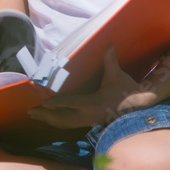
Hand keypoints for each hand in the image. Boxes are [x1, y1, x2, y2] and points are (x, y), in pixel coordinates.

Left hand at [28, 46, 153, 128]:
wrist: (139, 106)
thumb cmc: (126, 89)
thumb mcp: (117, 75)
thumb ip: (109, 61)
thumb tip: (108, 45)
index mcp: (95, 103)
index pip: (72, 103)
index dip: (57, 103)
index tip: (44, 102)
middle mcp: (89, 115)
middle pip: (63, 118)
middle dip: (46, 115)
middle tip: (31, 111)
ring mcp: (89, 122)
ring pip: (65, 124)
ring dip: (49, 120)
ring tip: (34, 115)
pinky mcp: (89, 123)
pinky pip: (69, 125)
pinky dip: (57, 122)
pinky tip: (48, 118)